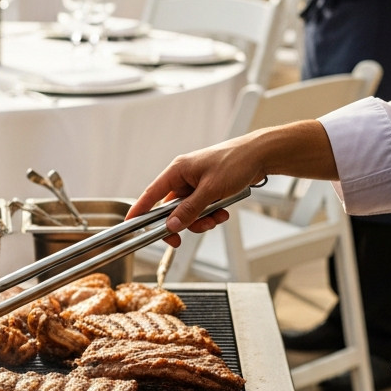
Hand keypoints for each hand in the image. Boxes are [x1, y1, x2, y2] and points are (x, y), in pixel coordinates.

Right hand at [128, 137, 265, 247]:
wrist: (260, 155)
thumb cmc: (235, 162)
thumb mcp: (211, 190)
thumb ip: (190, 209)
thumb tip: (172, 224)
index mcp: (178, 171)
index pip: (151, 193)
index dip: (140, 210)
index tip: (131, 224)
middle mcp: (184, 177)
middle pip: (171, 208)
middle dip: (183, 221)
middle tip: (187, 235)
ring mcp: (196, 183)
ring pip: (188, 211)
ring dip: (201, 220)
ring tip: (216, 218)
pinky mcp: (208, 188)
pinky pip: (202, 208)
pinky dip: (210, 214)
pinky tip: (223, 211)